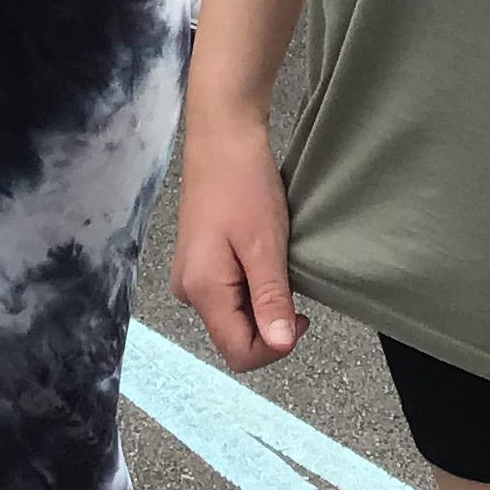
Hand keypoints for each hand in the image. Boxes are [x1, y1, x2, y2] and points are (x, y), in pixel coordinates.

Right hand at [172, 113, 304, 371]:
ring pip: (234, 316)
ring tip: (273, 259)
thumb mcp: (265, 245)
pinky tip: (261, 254)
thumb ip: (270, 299)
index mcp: (201, 290)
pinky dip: (252, 285)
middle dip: (269, 320)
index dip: (276, 344)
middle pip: (235, 337)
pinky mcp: (199, 263)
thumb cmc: (244, 184)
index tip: (300, 312)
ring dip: (262, 301)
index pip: (239, 353)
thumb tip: (279, 347)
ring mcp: (191, 277)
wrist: (222, 137)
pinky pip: (229, 294)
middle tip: (288, 278)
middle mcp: (188, 291)